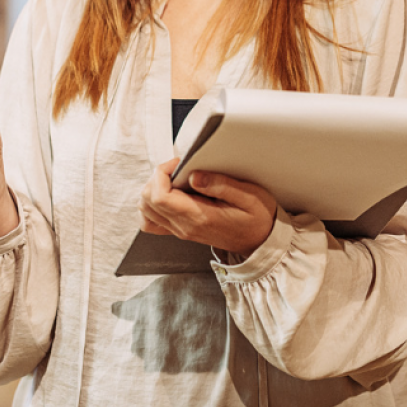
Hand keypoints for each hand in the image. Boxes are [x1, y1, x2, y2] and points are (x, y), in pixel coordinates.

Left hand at [138, 158, 276, 255]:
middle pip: (147, 201)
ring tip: (174, 178)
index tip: (179, 163)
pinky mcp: (181, 230)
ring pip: (145, 210)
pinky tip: (169, 194)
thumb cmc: (258, 219)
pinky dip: (153, 204)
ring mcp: (180, 230)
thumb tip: (194, 176)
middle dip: (157, 177)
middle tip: (178, 168)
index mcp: (199, 217)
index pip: (159, 196)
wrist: (261, 242)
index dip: (162, 173)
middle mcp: (184, 226)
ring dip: (154, 188)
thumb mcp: (249, 197)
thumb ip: (221, 185)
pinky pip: (152, 220)